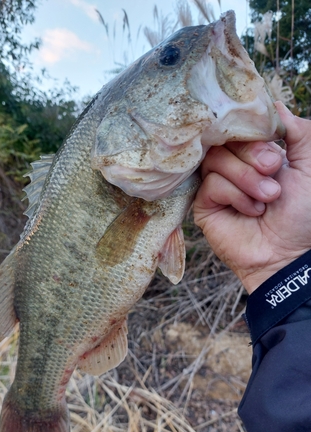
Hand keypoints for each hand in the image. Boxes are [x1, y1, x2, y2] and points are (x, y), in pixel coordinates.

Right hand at [194, 102, 310, 292]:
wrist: (290, 253)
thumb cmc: (303, 213)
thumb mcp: (310, 165)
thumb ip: (299, 131)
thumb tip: (274, 104)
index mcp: (257, 152)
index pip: (241, 126)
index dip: (254, 132)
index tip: (276, 148)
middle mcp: (235, 165)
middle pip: (225, 139)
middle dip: (253, 154)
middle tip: (273, 171)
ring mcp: (217, 184)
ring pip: (216, 159)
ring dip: (246, 178)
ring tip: (268, 198)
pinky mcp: (204, 204)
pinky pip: (211, 184)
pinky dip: (235, 195)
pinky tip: (252, 211)